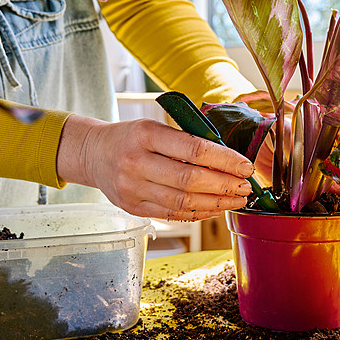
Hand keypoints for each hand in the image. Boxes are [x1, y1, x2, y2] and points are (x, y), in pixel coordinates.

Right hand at [57, 115, 253, 219]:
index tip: (244, 166)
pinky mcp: (133, 207)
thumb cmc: (131, 137)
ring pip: (183, 201)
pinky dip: (198, 212)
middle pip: (190, 180)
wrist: (94, 154)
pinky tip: (215, 208)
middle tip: (245, 186)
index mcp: (145, 135)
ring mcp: (132, 188)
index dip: (225, 160)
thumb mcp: (154, 126)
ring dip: (216, 203)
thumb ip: (187, 140)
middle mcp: (136, 162)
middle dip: (225, 185)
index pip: (194, 149)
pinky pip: (173, 214)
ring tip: (236, 199)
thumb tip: (228, 158)